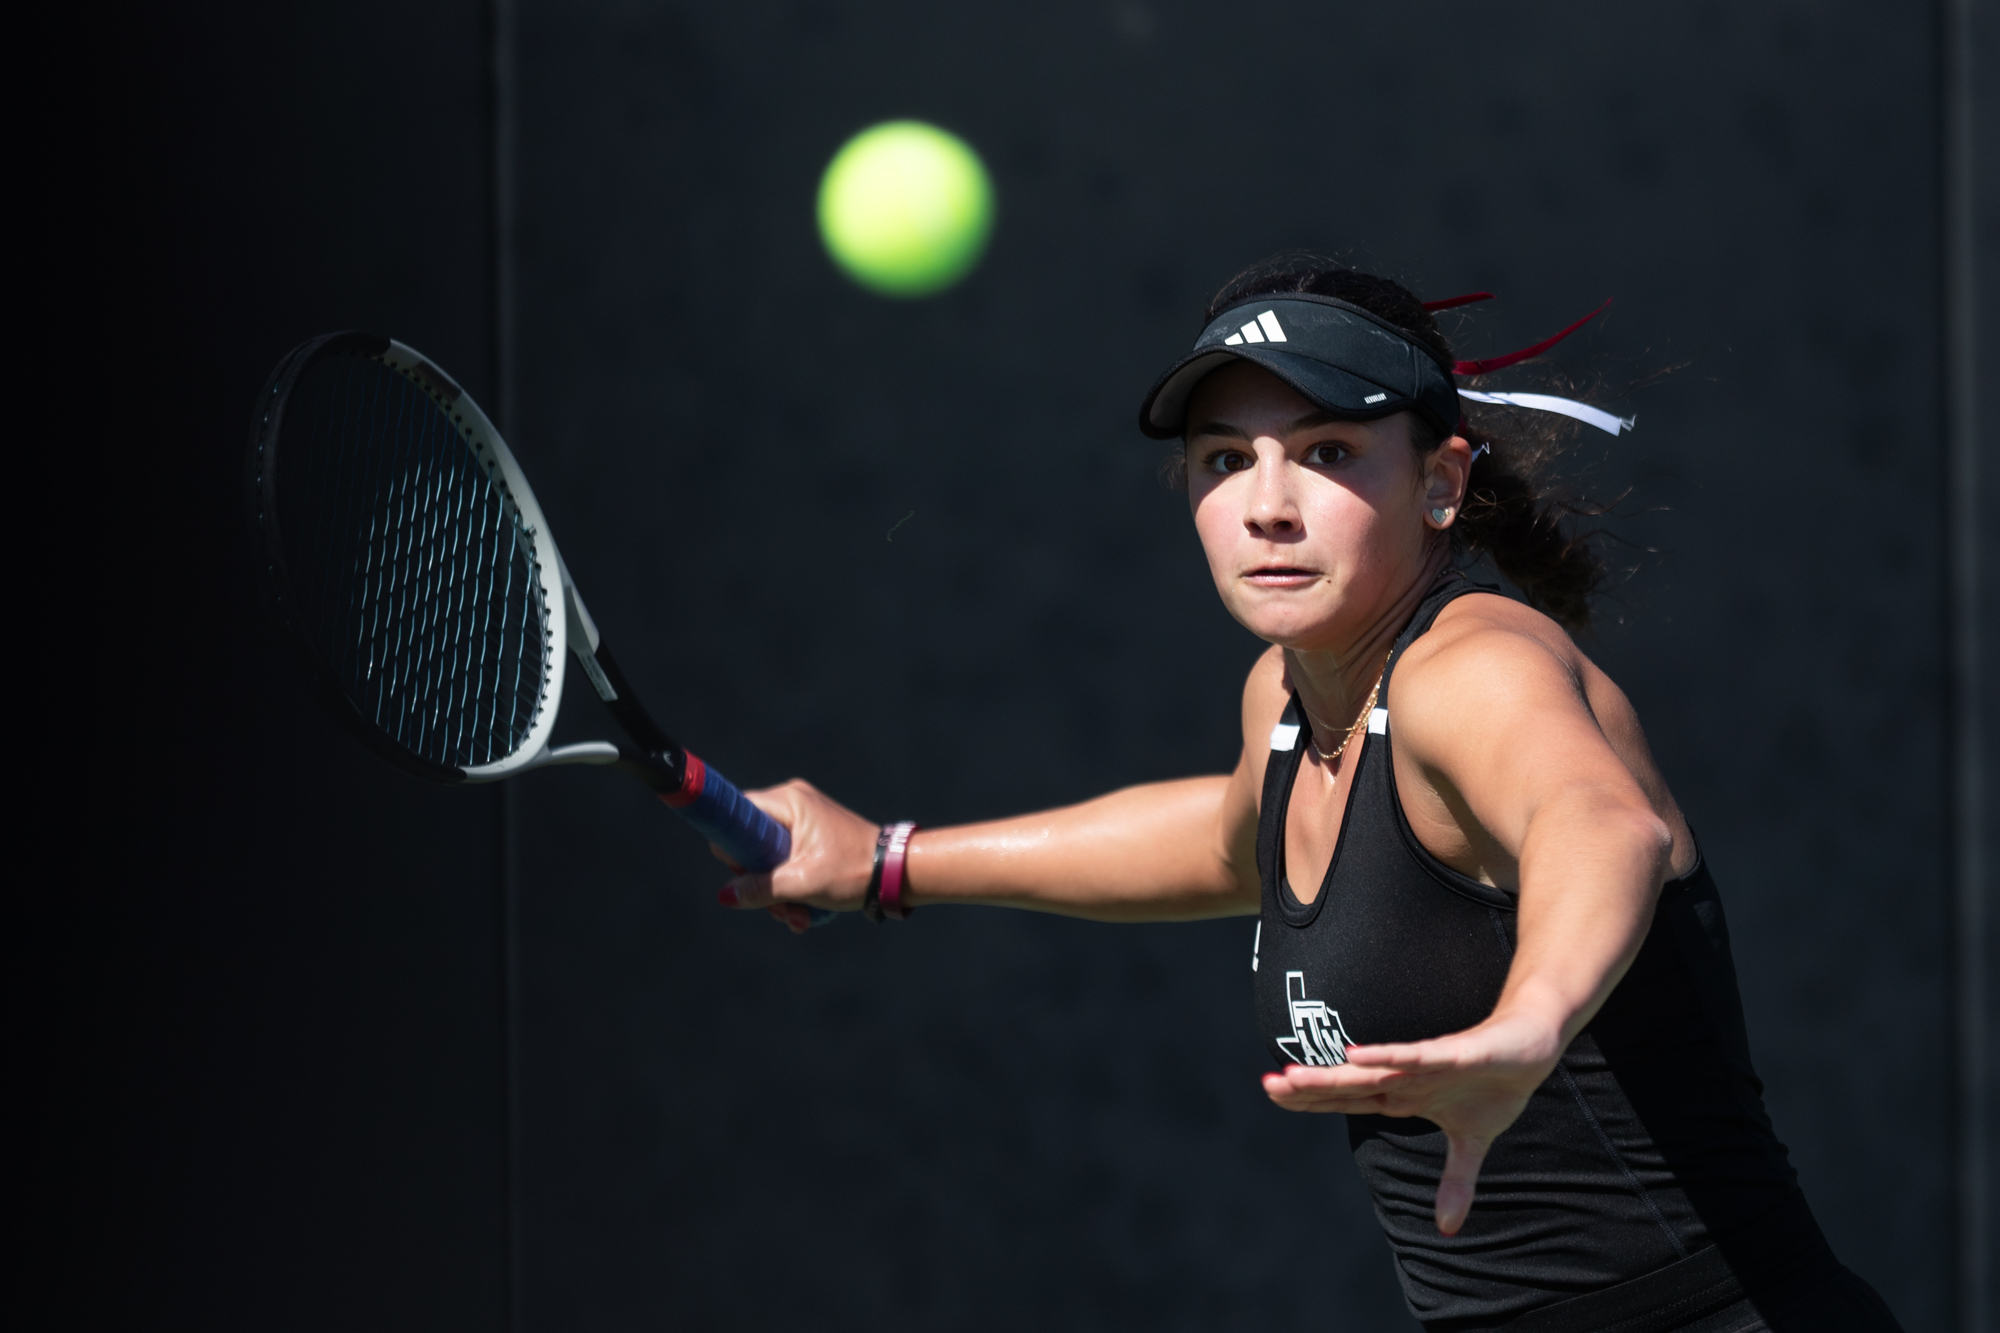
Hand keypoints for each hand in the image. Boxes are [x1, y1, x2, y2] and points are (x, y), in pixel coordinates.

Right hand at [713, 779, 880, 933]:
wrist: (895, 872)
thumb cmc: (853, 870)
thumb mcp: (802, 883)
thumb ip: (759, 889)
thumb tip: (725, 895)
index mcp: (789, 801)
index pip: (736, 816)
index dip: (732, 848)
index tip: (746, 876)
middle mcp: (793, 803)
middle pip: (751, 843)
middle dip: (761, 882)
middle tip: (779, 909)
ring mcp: (804, 819)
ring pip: (768, 858)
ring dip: (778, 893)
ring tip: (798, 917)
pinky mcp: (813, 836)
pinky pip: (787, 860)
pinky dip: (792, 886)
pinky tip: (805, 911)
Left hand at [1260, 1011, 1561, 1234]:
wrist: (1532, 1046)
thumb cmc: (1494, 1085)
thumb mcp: (1473, 1143)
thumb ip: (1455, 1182)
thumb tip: (1447, 1230)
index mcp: (1404, 1095)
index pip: (1349, 1100)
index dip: (1313, 1100)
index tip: (1274, 1095)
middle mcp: (1406, 1077)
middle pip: (1349, 1085)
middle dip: (1309, 1086)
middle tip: (1268, 1086)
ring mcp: (1426, 1063)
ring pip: (1373, 1070)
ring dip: (1335, 1073)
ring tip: (1295, 1074)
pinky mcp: (1454, 1052)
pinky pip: (1416, 1055)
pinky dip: (1388, 1056)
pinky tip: (1357, 1055)